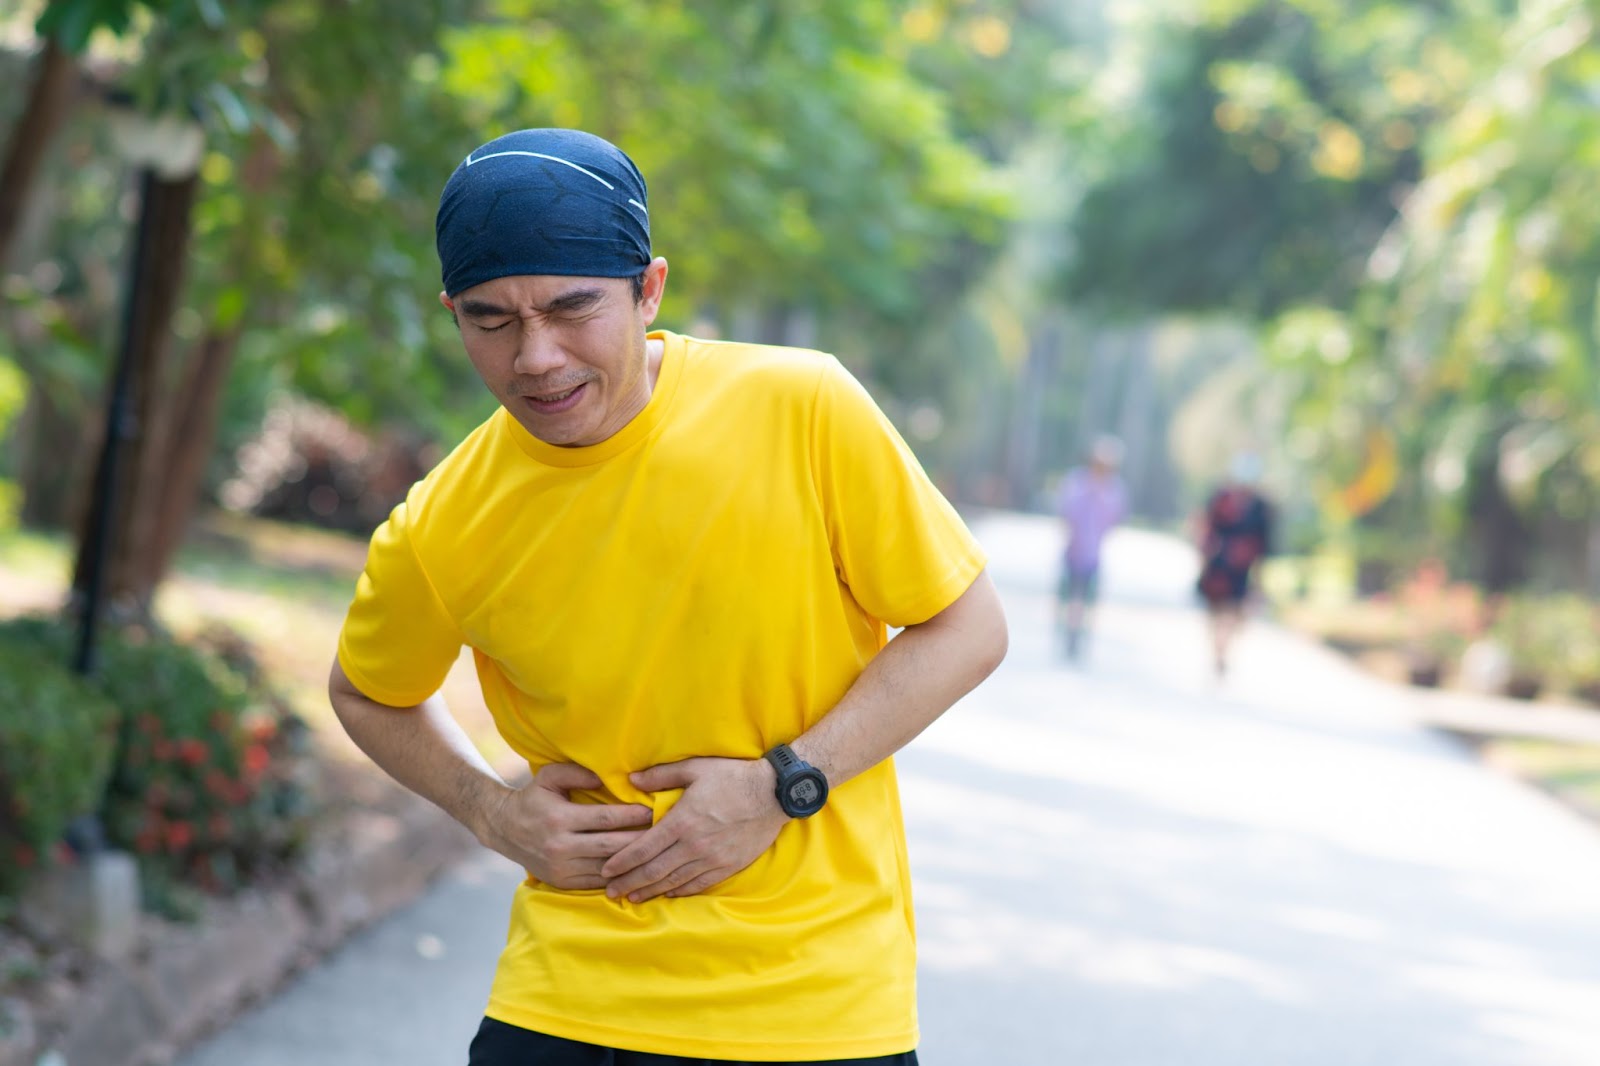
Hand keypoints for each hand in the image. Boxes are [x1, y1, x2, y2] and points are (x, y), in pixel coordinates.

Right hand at [477, 763, 653, 889]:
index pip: (606, 819)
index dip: (633, 816)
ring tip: (656, 853)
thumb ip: (578, 773)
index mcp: (560, 818)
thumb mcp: (550, 776)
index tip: (654, 811)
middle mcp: (561, 846)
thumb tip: (609, 777)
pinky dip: (618, 877)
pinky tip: (636, 869)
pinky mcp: (561, 882)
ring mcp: (561, 868)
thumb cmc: (533, 798)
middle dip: (641, 840)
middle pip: (611, 846)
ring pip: (607, 868)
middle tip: (665, 833)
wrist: (503, 828)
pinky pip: (596, 882)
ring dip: (633, 862)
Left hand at [600, 757, 788, 902]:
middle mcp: (694, 845)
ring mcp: (712, 859)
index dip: (622, 862)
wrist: (775, 793)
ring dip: (650, 891)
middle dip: (629, 883)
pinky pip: (698, 885)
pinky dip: (679, 892)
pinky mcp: (728, 866)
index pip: (643, 848)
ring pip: (673, 882)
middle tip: (610, 892)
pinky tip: (667, 895)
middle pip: (654, 871)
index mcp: (682, 821)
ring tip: (631, 897)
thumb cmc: (733, 777)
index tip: (606, 870)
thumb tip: (631, 779)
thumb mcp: (695, 769)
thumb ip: (661, 776)